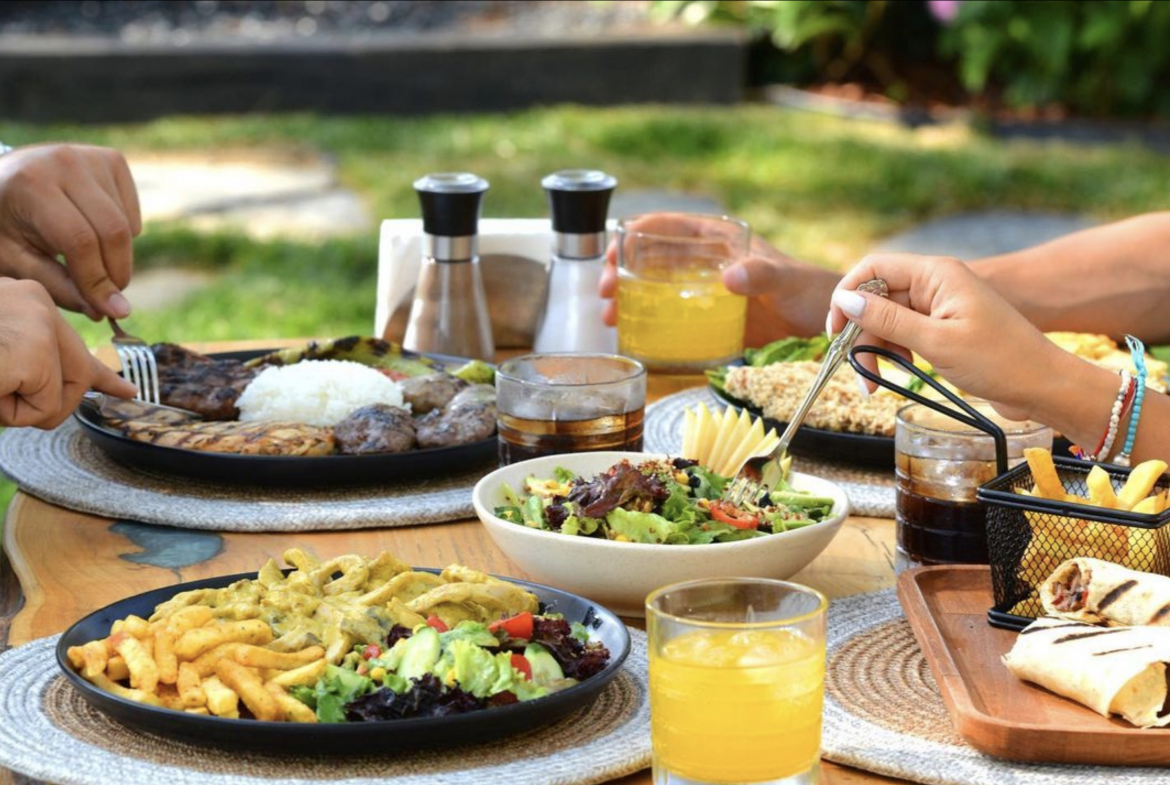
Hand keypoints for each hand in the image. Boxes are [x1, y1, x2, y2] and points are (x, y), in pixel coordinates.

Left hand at [0, 144, 140, 319]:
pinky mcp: (112, 159)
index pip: (80, 241)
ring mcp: (92, 157)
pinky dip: (124, 235)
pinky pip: (132, 212)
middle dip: (117, 273)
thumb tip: (109, 311)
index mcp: (33, 184)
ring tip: (91, 267)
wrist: (2, 178)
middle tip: (109, 298)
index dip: (97, 280)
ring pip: (126, 225)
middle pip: (113, 231)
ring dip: (118, 257)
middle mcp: (66, 162)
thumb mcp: (15, 259)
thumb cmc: (4, 224)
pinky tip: (94, 234)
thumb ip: (59, 286)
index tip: (109, 311)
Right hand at [0, 278, 136, 428]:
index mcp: (21, 299)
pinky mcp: (35, 346)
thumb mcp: (0, 356)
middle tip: (4, 390)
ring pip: (60, 395)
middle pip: (76, 374)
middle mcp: (33, 299)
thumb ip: (29, 366)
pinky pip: (44, 408)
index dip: (103, 374)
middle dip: (48, 402)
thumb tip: (55, 401)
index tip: (128, 391)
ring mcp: (38, 319)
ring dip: (19, 409)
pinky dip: (11, 413)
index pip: (73, 340)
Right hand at [599, 213, 837, 343]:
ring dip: (628, 298)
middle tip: (605, 291)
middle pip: (651, 258)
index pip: (667, 227)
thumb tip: (728, 277)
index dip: (634, 234)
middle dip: (620, 269)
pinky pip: (670, 317)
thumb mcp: (786, 279)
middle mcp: (705, 262)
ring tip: (611, 315)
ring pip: (655, 287)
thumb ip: (760, 274)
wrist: (830, 324)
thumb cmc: (810, 291)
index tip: (614, 251)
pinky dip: (648, 323)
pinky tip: (632, 335)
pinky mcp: (708, 320)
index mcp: (719, 239)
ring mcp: (704, 292)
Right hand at [827, 253, 1065, 421]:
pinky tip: (897, 375)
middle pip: (877, 299)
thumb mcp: (937, 342)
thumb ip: (888, 319)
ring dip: (875, 350)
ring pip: (888, 320)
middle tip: (857, 374)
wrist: (1044, 386)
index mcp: (936, 274)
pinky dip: (894, 355)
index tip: (835, 331)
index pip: (874, 268)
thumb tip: (845, 300)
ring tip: (873, 386)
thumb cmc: (999, 361)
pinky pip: (905, 335)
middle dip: (861, 335)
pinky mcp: (945, 329)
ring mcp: (940, 307)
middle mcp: (936, 284)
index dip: (847, 295)